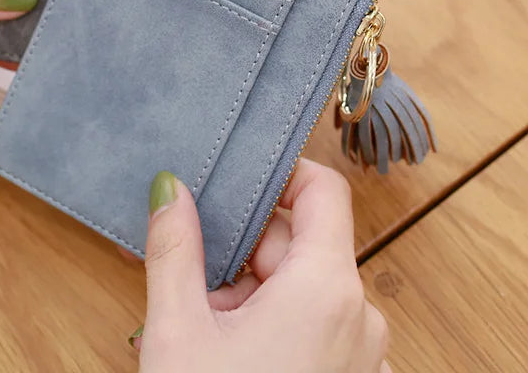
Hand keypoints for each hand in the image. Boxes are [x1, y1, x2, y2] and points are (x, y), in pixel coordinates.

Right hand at [132, 160, 389, 372]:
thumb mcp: (180, 330)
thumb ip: (174, 247)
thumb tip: (168, 187)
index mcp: (327, 288)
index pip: (322, 189)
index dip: (278, 174)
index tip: (233, 181)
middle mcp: (358, 316)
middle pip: (300, 240)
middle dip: (242, 249)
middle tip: (191, 269)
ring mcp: (358, 353)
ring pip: (299, 284)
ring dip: (248, 289)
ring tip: (201, 321)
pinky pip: (311, 323)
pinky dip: (269, 320)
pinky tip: (225, 347)